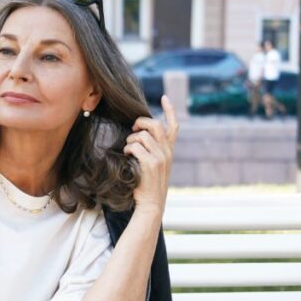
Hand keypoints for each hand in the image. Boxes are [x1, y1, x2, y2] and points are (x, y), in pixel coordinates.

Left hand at [124, 94, 177, 215]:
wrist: (152, 203)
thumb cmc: (149, 184)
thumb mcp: (156, 165)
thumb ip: (154, 150)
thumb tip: (140, 134)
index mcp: (170, 150)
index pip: (174, 126)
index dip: (169, 110)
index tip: (164, 97)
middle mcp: (168, 152)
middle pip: (154, 124)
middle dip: (140, 123)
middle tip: (132, 130)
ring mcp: (160, 157)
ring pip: (142, 135)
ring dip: (130, 139)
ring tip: (128, 149)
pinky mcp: (150, 163)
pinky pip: (135, 146)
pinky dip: (127, 149)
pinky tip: (127, 156)